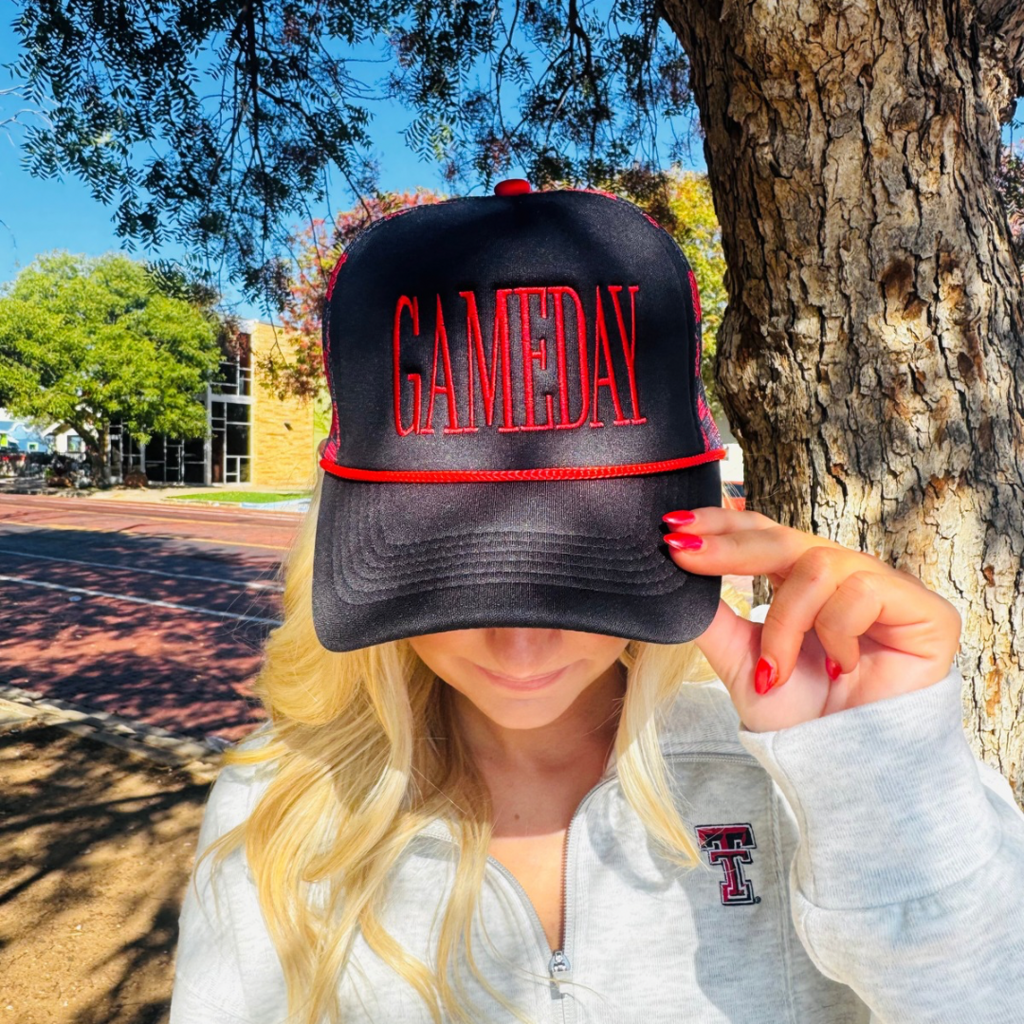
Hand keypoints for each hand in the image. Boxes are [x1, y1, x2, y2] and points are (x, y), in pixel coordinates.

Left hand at [662, 507, 962, 732]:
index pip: (762, 533)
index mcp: (802, 583)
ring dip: (785, 624)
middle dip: (729, 548)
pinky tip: (841, 670)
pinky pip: (862, 591)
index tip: (672, 526)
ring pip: (817, 566)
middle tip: (684, 551)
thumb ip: (714, 621)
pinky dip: (837, 633)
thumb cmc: (801, 719)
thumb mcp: (742, 665)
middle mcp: (843, 577)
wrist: (844, 770)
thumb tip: (675, 581)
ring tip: (776, 671)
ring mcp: (884, 589)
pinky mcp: (924, 609)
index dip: (721, 524)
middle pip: (784, 537)